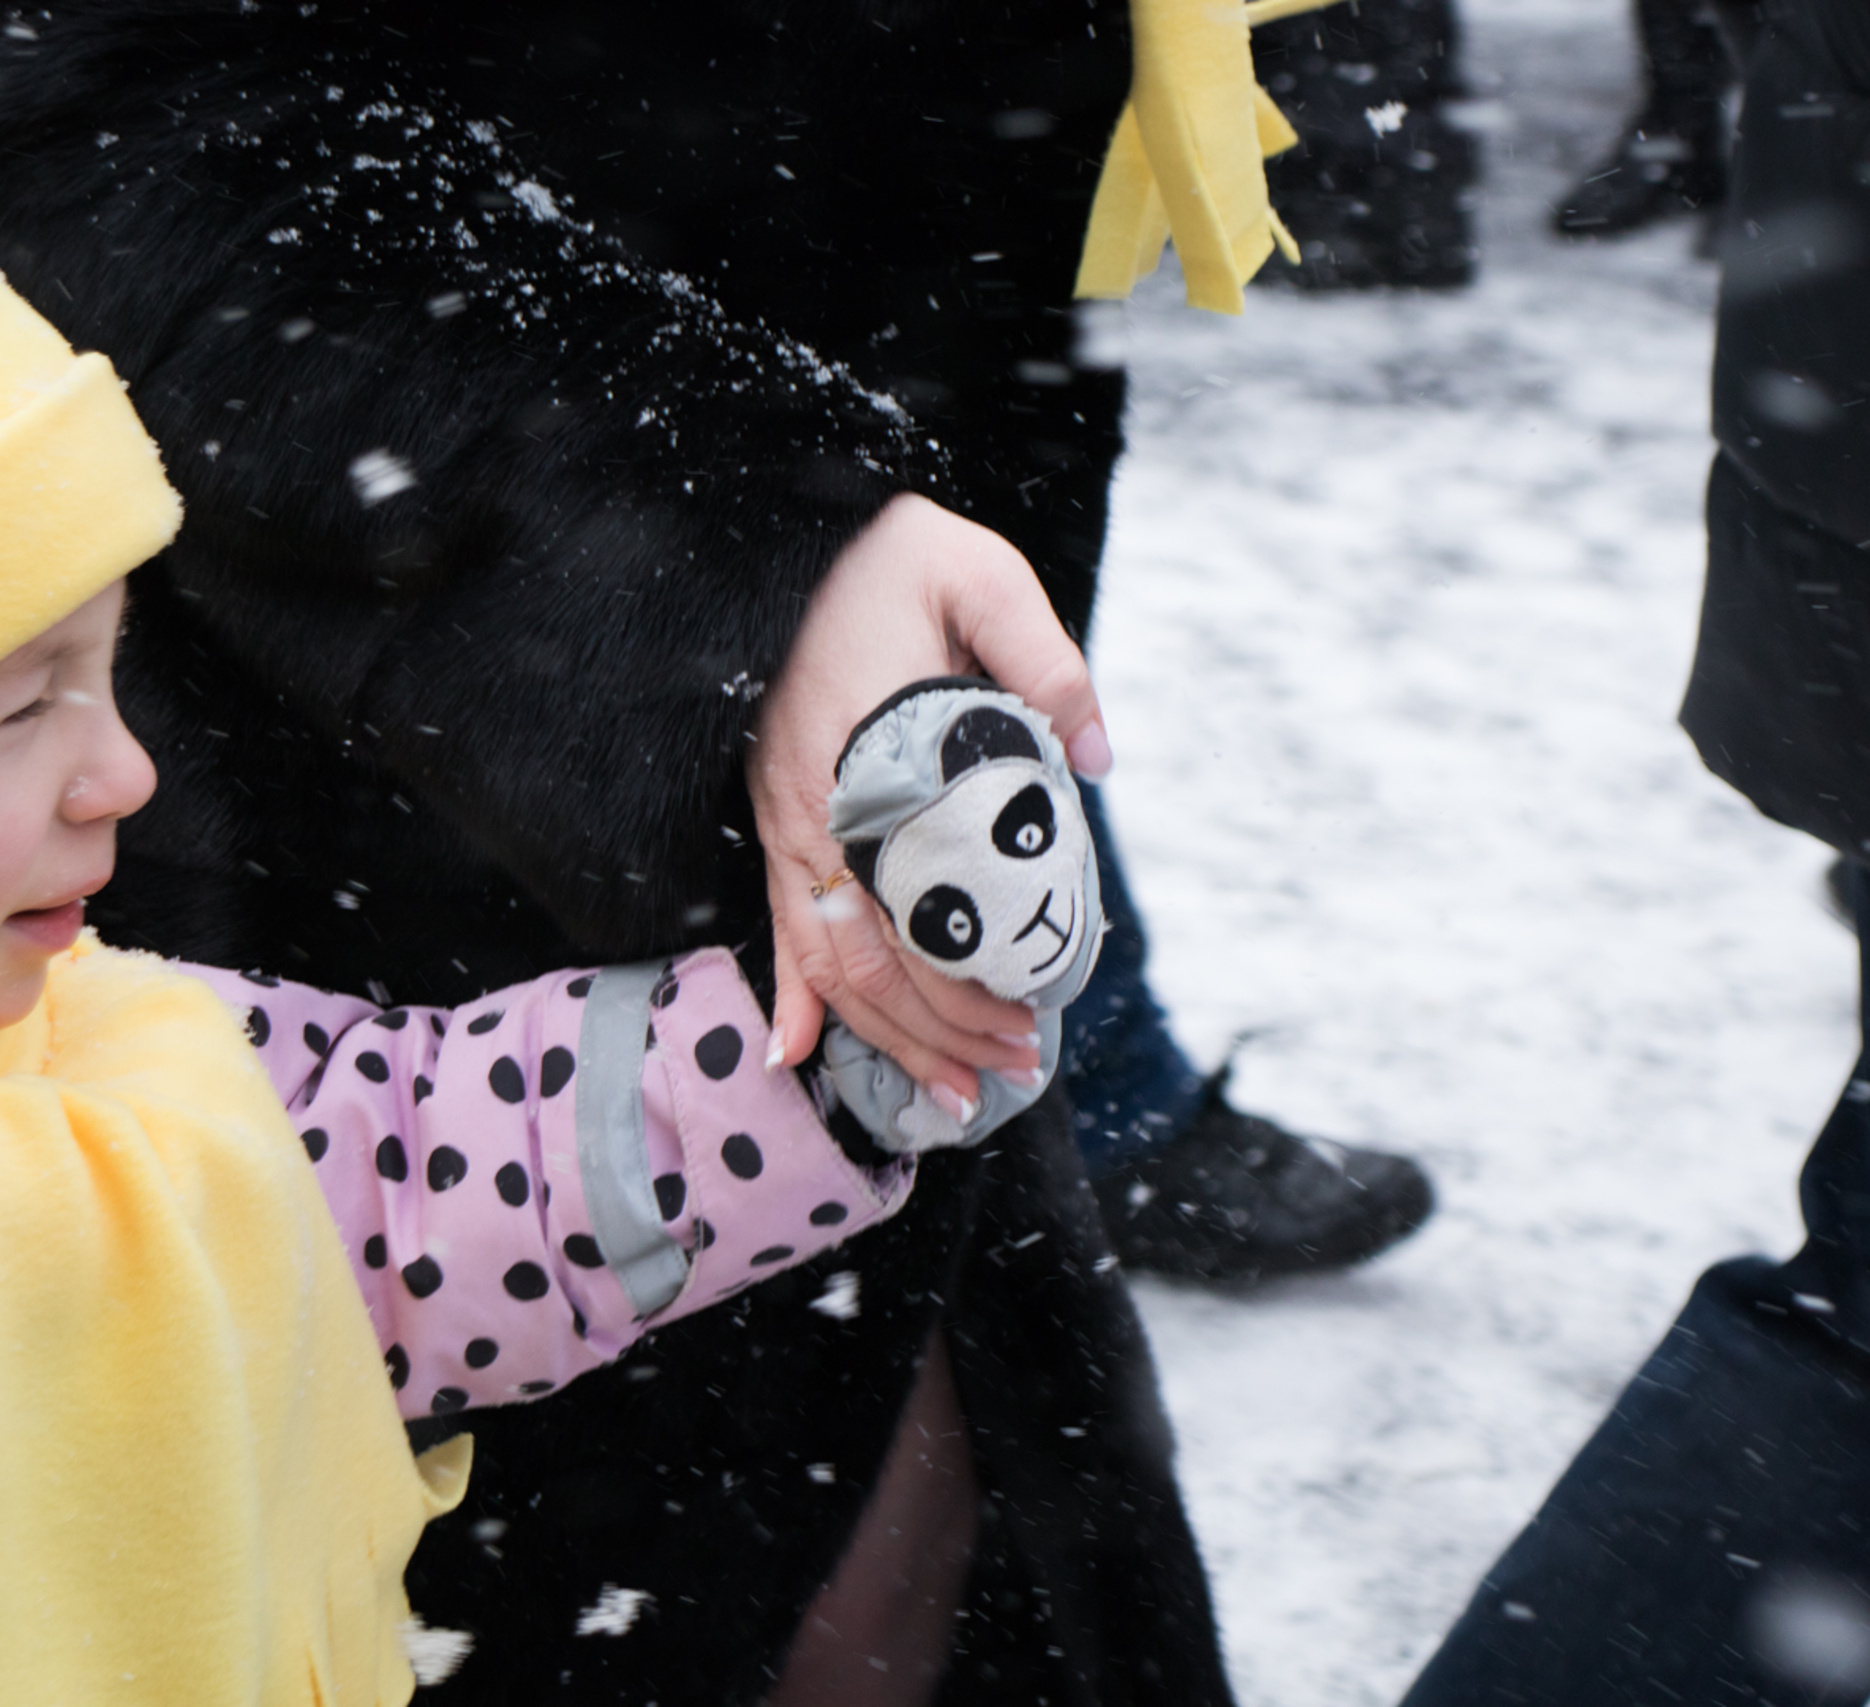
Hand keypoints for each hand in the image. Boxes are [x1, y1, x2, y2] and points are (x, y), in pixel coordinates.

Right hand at [750, 494, 1111, 1114]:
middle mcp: (815, 808)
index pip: (919, 913)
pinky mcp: (771, 813)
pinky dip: (789, 993)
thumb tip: (1099, 757)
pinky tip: (793, 1053)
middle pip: (872, 960)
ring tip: (954, 1090)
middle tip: (1015, 1069)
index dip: (971, 986)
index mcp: (871, 761)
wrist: (781, 526)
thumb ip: (1047, 661)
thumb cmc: (888, 553)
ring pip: (827, 960)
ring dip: (887, 1034)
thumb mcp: (982, 575)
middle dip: (944, 1032)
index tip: (1035, 1024)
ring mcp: (784, 817)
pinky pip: (774, 919)